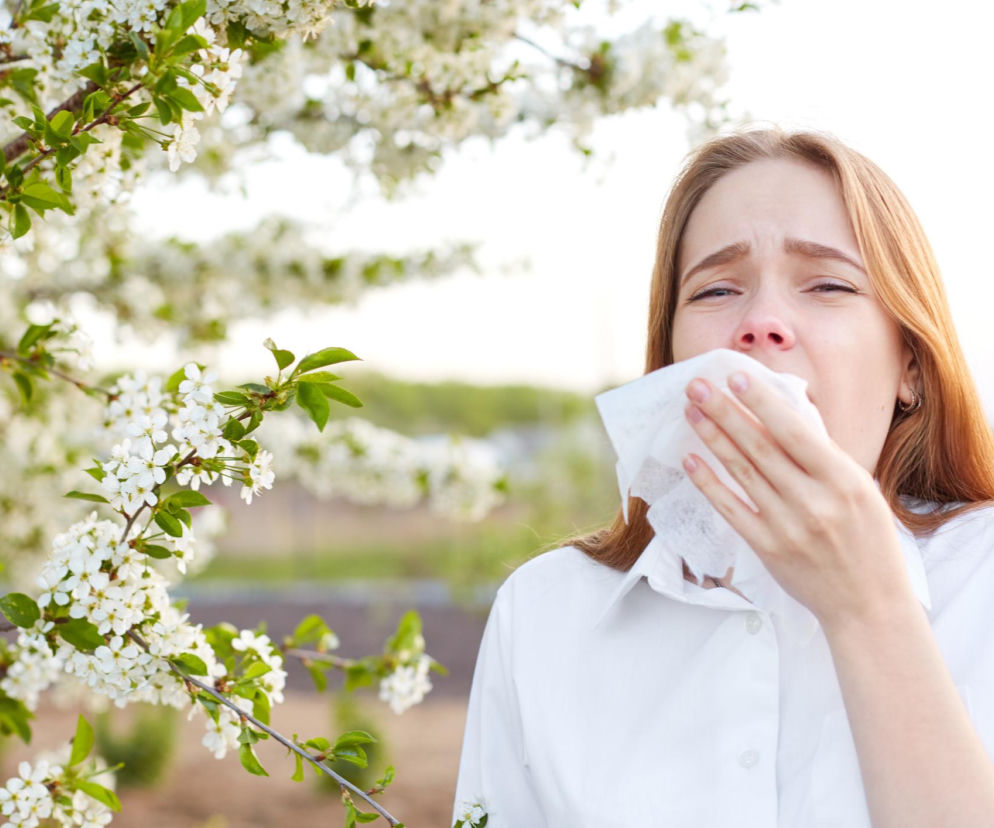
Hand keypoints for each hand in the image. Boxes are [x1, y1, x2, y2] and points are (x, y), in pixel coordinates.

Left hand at [681, 370, 913, 629]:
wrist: (869, 604)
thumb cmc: (868, 541)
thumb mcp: (861, 491)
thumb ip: (823, 458)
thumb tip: (781, 416)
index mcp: (844, 481)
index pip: (795, 432)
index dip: (763, 403)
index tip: (736, 377)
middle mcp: (815, 502)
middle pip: (760, 447)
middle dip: (726, 412)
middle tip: (698, 385)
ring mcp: (788, 526)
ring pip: (742, 473)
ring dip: (713, 439)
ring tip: (691, 412)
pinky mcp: (768, 548)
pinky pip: (731, 509)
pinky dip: (709, 483)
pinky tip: (691, 460)